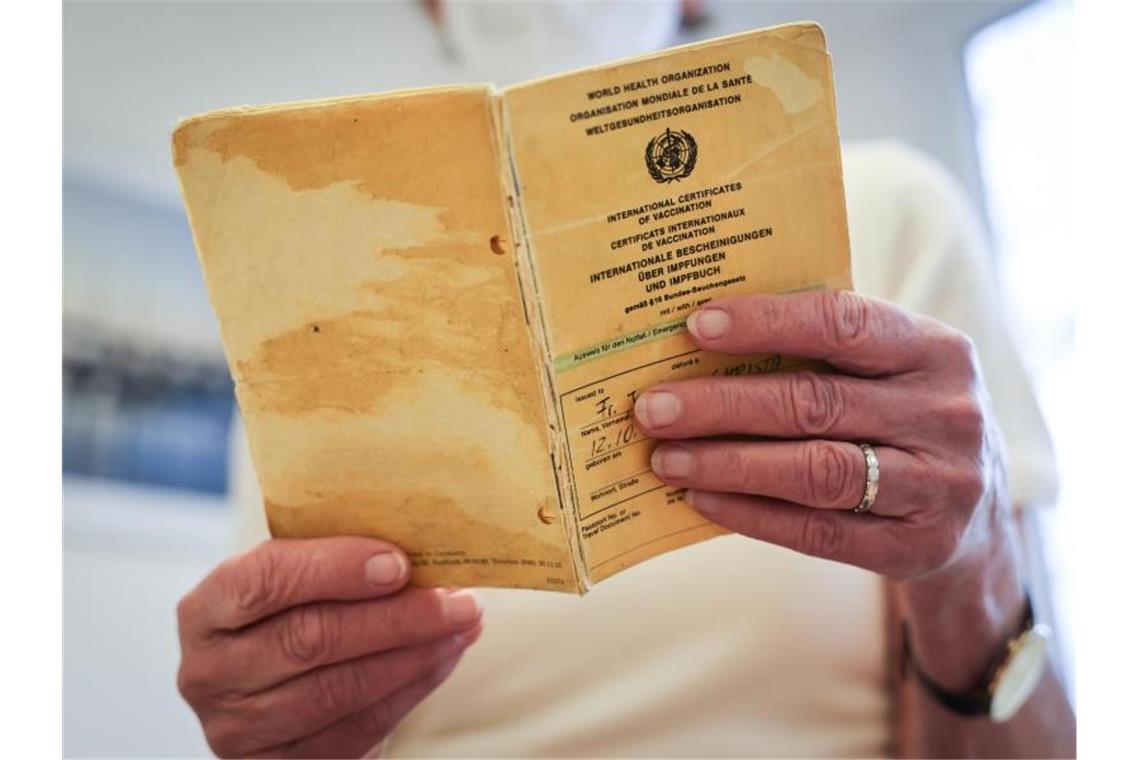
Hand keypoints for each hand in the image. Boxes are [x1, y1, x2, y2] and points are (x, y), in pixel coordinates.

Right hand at [176, 537, 482, 757]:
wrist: (278, 688)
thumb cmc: (292, 613)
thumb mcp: (293, 579)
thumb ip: (332, 559)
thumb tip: (417, 543)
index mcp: (206, 609)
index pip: (263, 581)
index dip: (333, 569)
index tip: (399, 563)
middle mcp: (210, 672)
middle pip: (310, 639)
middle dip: (396, 616)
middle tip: (457, 599)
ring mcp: (239, 728)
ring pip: (340, 689)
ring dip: (414, 655)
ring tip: (462, 626)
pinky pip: (358, 728)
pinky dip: (410, 690)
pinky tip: (443, 659)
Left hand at [635, 290, 1004, 582]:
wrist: (976, 512)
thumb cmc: (904, 416)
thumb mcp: (892, 368)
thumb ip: (824, 350)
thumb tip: (699, 340)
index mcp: (936, 349)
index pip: (844, 323)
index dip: (767, 322)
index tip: (695, 326)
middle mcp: (946, 414)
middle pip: (816, 403)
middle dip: (723, 404)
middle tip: (655, 407)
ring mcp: (939, 486)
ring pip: (816, 470)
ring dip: (729, 464)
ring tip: (666, 459)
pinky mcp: (916, 546)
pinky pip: (818, 531)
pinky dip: (752, 514)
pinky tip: (702, 500)